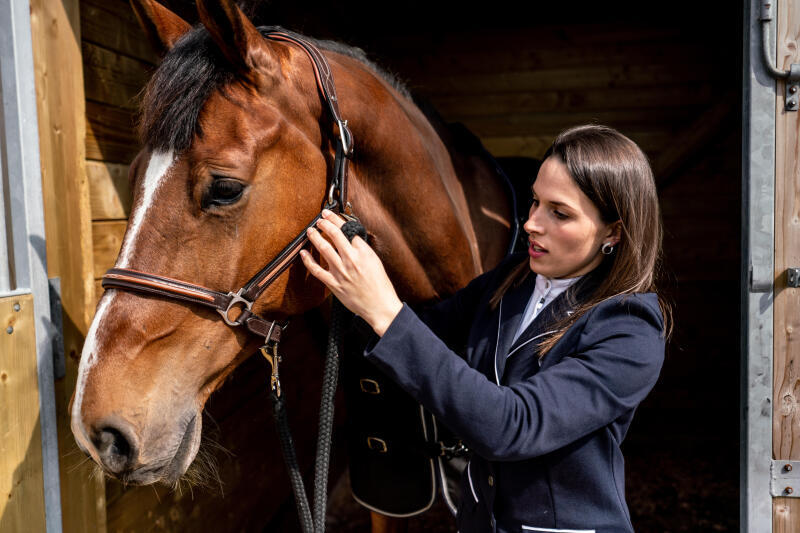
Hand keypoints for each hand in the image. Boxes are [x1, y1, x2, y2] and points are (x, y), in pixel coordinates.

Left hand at [299, 209, 402, 335]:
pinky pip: (317, 270)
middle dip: (325, 224)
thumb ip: (362, 249)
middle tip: (320, 219)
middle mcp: (352, 259)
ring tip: (310, 231)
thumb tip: (349, 239)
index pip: (348, 230)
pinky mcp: (334, 284)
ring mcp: (341, 271)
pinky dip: (308, 260)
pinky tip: (303, 253)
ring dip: (315, 237)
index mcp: (364, 252)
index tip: (329, 215)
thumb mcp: (375, 261)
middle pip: (335, 235)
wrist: (379, 306)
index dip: (337, 220)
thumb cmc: (379, 285)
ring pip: (324, 248)